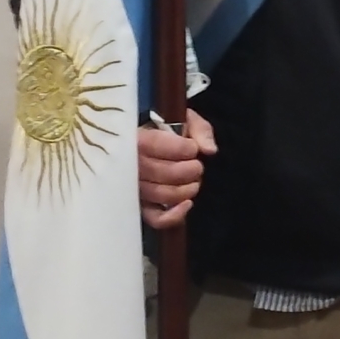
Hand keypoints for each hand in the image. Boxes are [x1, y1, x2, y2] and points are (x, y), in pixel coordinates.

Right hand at [138, 108, 215, 228]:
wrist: (147, 143)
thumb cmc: (166, 131)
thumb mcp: (184, 120)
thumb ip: (200, 129)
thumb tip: (209, 150)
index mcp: (136, 139)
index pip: (159, 145)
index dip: (184, 149)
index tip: (192, 147)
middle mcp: (130, 166)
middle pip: (166, 172)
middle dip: (191, 170)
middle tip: (196, 165)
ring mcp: (134, 189)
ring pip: (163, 194)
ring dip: (187, 189)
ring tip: (194, 181)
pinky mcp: (141, 207)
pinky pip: (155, 219)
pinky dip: (174, 215)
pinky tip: (187, 204)